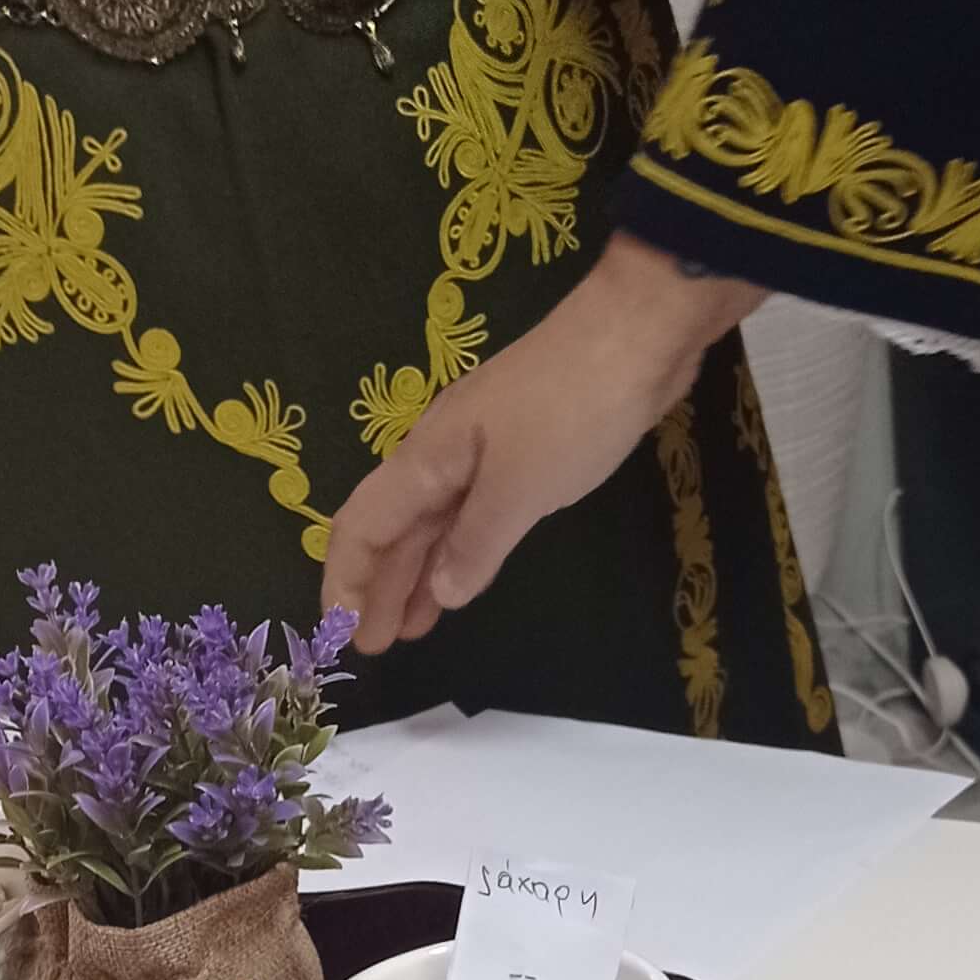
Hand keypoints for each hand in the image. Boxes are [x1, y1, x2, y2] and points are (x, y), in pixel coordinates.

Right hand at [323, 236, 760, 651]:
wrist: (637, 332)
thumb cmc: (573, 407)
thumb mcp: (521, 488)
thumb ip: (475, 543)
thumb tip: (440, 590)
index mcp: (428, 458)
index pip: (363, 526)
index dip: (346, 583)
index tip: (341, 636)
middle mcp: (442, 454)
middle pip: (393, 528)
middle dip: (378, 588)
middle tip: (375, 647)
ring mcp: (482, 452)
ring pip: (432, 522)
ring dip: (417, 574)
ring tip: (409, 628)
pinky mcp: (522, 453)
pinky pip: (471, 513)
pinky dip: (458, 551)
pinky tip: (457, 578)